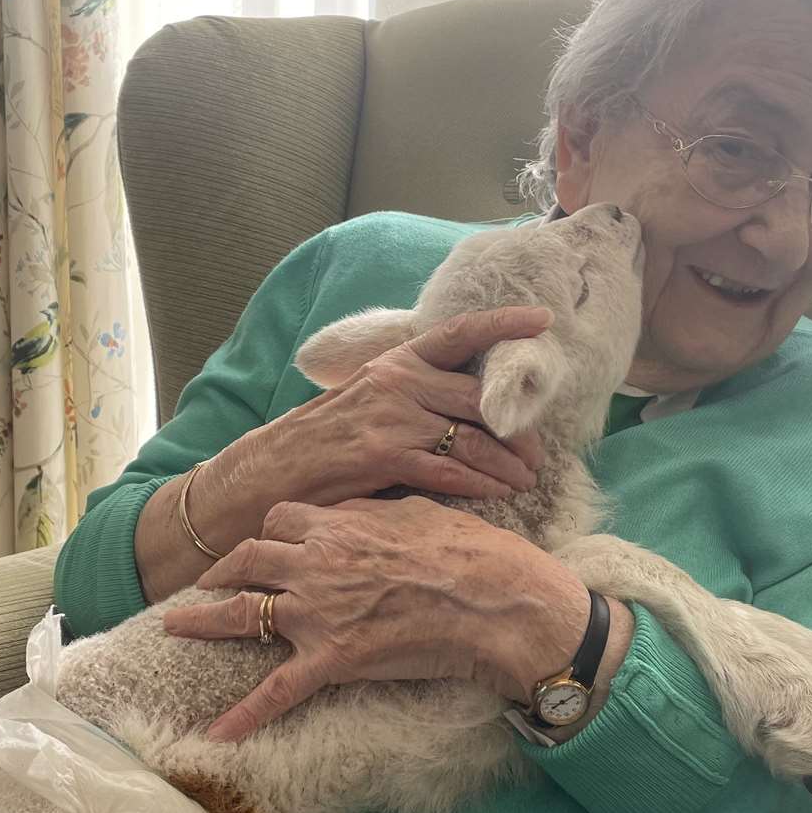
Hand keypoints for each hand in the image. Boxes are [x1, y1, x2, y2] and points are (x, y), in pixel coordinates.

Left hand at [161, 496, 591, 742]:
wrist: (491, 599)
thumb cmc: (467, 551)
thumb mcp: (417, 510)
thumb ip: (372, 509)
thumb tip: (351, 508)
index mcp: (338, 524)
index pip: (281, 518)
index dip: (270, 529)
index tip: (266, 538)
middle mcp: (315, 564)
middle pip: (248, 558)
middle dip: (223, 567)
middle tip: (206, 578)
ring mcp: (316, 613)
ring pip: (243, 615)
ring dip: (203, 621)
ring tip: (174, 625)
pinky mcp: (330, 660)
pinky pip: (276, 691)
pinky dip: (243, 714)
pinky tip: (217, 733)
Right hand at [199, 306, 553, 525]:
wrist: (269, 470)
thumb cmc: (326, 437)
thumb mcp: (370, 396)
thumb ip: (416, 391)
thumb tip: (472, 400)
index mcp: (397, 361)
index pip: (459, 333)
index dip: (503, 324)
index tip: (542, 320)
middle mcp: (398, 382)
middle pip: (479, 397)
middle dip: (517, 427)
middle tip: (538, 452)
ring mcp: (391, 418)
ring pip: (472, 438)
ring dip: (508, 462)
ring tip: (527, 478)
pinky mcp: (384, 457)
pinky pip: (451, 470)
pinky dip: (483, 483)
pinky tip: (500, 492)